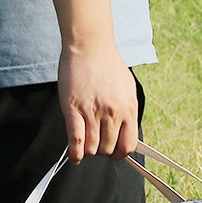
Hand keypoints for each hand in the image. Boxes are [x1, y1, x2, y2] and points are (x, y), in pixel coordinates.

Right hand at [57, 42, 138, 164]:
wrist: (90, 46)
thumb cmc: (108, 64)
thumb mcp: (127, 88)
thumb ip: (127, 111)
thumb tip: (126, 131)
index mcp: (128, 109)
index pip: (127, 145)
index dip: (119, 154)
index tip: (112, 152)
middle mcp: (113, 113)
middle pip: (107, 149)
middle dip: (101, 151)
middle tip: (95, 144)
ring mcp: (93, 112)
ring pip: (92, 148)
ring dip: (88, 151)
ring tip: (83, 146)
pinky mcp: (73, 109)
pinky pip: (76, 140)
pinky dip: (75, 153)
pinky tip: (74, 156)